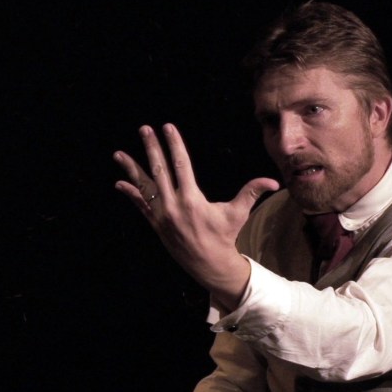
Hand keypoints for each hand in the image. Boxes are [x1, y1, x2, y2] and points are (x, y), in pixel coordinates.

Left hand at [114, 124, 279, 307]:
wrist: (209, 264)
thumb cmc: (224, 236)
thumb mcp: (238, 213)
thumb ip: (252, 192)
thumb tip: (273, 181)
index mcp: (192, 199)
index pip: (181, 164)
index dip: (174, 145)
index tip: (167, 127)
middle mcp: (173, 205)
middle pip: (159, 170)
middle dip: (151, 148)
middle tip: (144, 129)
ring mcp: (162, 215)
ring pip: (145, 187)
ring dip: (131, 169)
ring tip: (118, 154)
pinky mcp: (156, 224)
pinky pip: (141, 205)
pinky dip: (131, 194)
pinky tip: (120, 182)